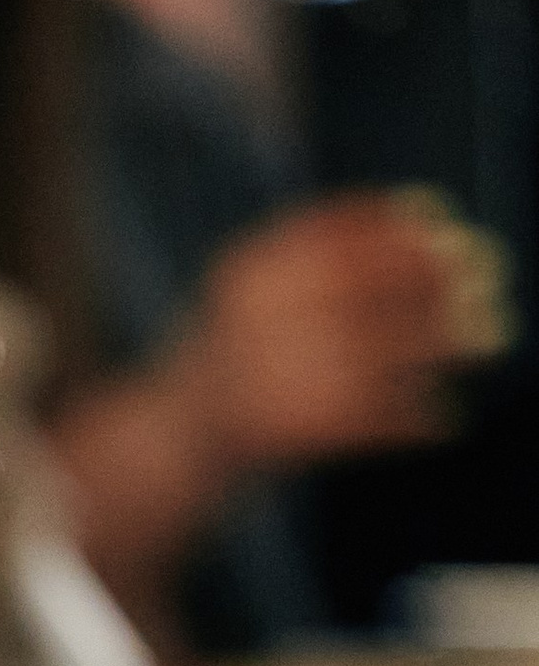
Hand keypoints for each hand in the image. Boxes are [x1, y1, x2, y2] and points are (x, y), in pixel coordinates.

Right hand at [172, 190, 508, 473]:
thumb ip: (326, 259)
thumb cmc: (234, 358)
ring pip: (382, 352)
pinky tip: (444, 418)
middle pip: (370, 287)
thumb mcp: (261, 291)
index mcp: (251, 273)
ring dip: (444, 344)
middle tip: (494, 276)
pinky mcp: (289, 432)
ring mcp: (271, 375)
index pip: (337, 234)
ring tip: (491, 339)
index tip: (446, 221)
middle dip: (437, 282)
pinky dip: (415, 418)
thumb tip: (432, 221)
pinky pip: (372, 418)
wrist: (171, 444)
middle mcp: (257, 318)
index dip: (397, 228)